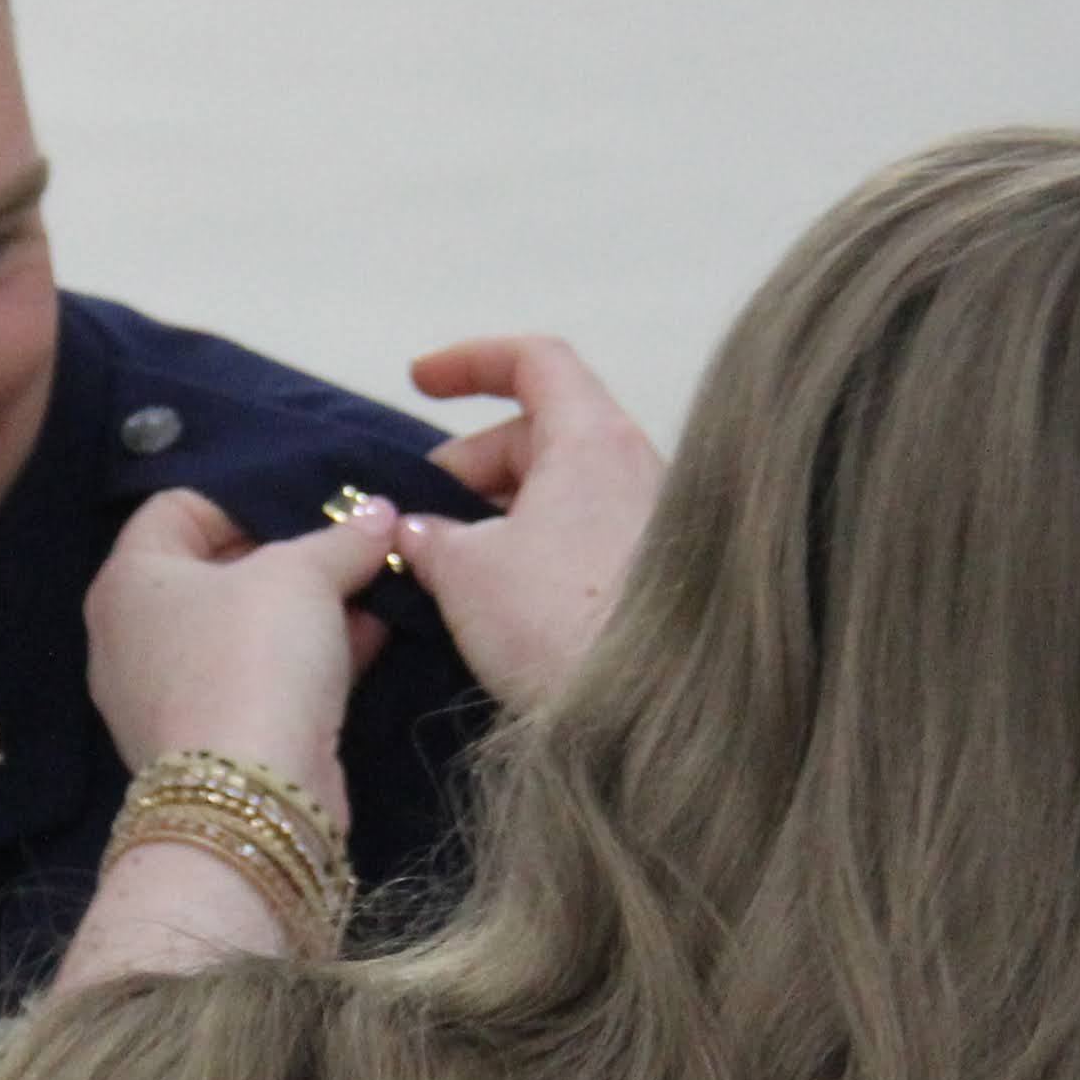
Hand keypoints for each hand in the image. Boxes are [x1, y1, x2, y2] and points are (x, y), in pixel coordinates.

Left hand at [86, 489, 406, 832]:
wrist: (254, 796)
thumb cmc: (254, 657)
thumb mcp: (303, 575)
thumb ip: (340, 538)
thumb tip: (379, 512)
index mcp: (127, 581)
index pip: (176, 508)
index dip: (244, 496)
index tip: (307, 506)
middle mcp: (131, 636)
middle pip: (213, 570)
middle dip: (287, 554)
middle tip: (347, 543)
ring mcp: (167, 696)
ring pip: (243, 630)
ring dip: (307, 607)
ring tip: (372, 583)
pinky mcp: (211, 743)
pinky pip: (259, 678)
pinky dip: (307, 656)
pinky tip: (371, 634)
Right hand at [395, 336, 663, 708]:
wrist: (652, 718)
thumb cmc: (557, 621)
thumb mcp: (467, 573)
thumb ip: (431, 537)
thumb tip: (418, 532)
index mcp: (592, 438)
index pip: (534, 361)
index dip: (469, 362)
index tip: (418, 384)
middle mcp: (636, 464)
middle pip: (542, 432)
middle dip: (469, 467)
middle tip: (418, 522)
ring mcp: (657, 520)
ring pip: (563, 490)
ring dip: (499, 514)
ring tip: (450, 568)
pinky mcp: (660, 575)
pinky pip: (585, 534)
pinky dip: (536, 546)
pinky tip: (501, 600)